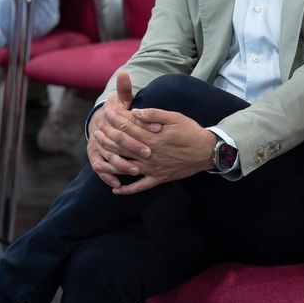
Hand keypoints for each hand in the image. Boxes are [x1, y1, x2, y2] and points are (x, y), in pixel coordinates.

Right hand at [87, 73, 142, 189]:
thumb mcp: (120, 101)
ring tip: (135, 171)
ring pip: (108, 157)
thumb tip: (124, 74)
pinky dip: (107, 176)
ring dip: (121, 165)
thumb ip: (124, 90)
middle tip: (149, 154)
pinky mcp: (96, 157)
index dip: (141, 125)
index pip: (126, 121)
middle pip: (117, 141)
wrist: (96, 124)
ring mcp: (98, 147)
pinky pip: (100, 169)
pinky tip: (117, 185)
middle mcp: (102, 133)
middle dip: (133, 148)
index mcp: (111, 119)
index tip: (157, 128)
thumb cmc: (115, 113)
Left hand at [88, 73, 214, 193]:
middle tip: (96, 132)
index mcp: (152, 137)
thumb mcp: (174, 117)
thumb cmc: (191, 132)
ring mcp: (152, 168)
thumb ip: (154, 114)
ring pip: (125, 167)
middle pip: (121, 146)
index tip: (106, 113)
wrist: (207, 152)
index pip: (127, 127)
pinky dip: (127, 190)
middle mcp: (148, 154)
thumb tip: (135, 112)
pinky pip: (140, 186)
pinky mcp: (158, 178)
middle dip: (107, 138)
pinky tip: (115, 189)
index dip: (115, 119)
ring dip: (109, 165)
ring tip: (96, 162)